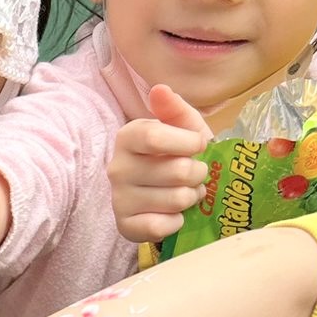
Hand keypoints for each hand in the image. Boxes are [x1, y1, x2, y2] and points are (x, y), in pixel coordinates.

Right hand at [108, 85, 212, 244]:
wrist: (158, 191)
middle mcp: (117, 168)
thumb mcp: (181, 127)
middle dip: (198, 173)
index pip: (156, 138)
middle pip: (177, 172)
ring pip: (177, 200)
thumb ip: (174, 108)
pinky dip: (177, 221)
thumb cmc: (174, 154)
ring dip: (191, 197)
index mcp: (128, 137)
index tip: (198, 145)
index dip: (188, 143)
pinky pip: (163, 226)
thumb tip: (160, 89)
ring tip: (186, 192)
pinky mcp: (125, 226)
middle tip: (195, 174)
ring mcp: (119, 199)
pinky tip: (172, 213)